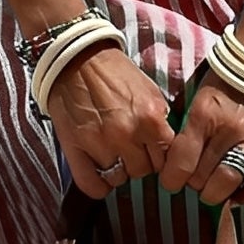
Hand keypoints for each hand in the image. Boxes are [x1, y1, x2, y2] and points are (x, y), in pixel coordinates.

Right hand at [46, 43, 176, 196]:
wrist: (77, 57)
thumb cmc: (114, 72)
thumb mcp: (150, 91)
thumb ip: (159, 120)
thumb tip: (165, 145)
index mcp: (151, 118)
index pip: (167, 158)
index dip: (160, 155)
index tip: (152, 151)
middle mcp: (127, 134)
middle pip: (143, 171)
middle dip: (139, 162)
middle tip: (130, 149)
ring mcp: (100, 143)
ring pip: (119, 178)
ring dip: (118, 170)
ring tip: (112, 154)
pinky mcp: (75, 148)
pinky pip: (92, 185)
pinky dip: (98, 186)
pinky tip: (100, 175)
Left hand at [159, 71, 243, 206]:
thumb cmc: (224, 82)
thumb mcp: (195, 98)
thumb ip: (184, 128)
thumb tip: (170, 160)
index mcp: (204, 115)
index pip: (181, 162)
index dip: (172, 179)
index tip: (172, 181)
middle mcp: (229, 131)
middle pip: (201, 177)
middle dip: (193, 182)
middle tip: (194, 178)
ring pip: (227, 183)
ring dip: (214, 192)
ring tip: (211, 186)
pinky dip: (243, 195)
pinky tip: (233, 193)